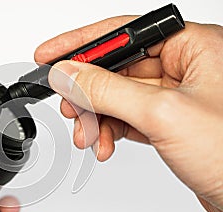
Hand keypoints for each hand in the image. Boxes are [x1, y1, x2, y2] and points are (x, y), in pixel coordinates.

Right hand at [35, 17, 222, 211]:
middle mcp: (184, 68)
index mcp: (193, 47)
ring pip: (118, 97)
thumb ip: (108, 90)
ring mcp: (176, 98)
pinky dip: (110, 130)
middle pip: (116, 68)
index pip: (123, 34)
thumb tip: (69, 74)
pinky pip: (127, 118)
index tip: (51, 54)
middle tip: (68, 105)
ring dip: (97, 117)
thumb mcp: (162, 114)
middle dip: (87, 91)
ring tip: (89, 136)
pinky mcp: (170, 123)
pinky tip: (105, 144)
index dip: (82, 44)